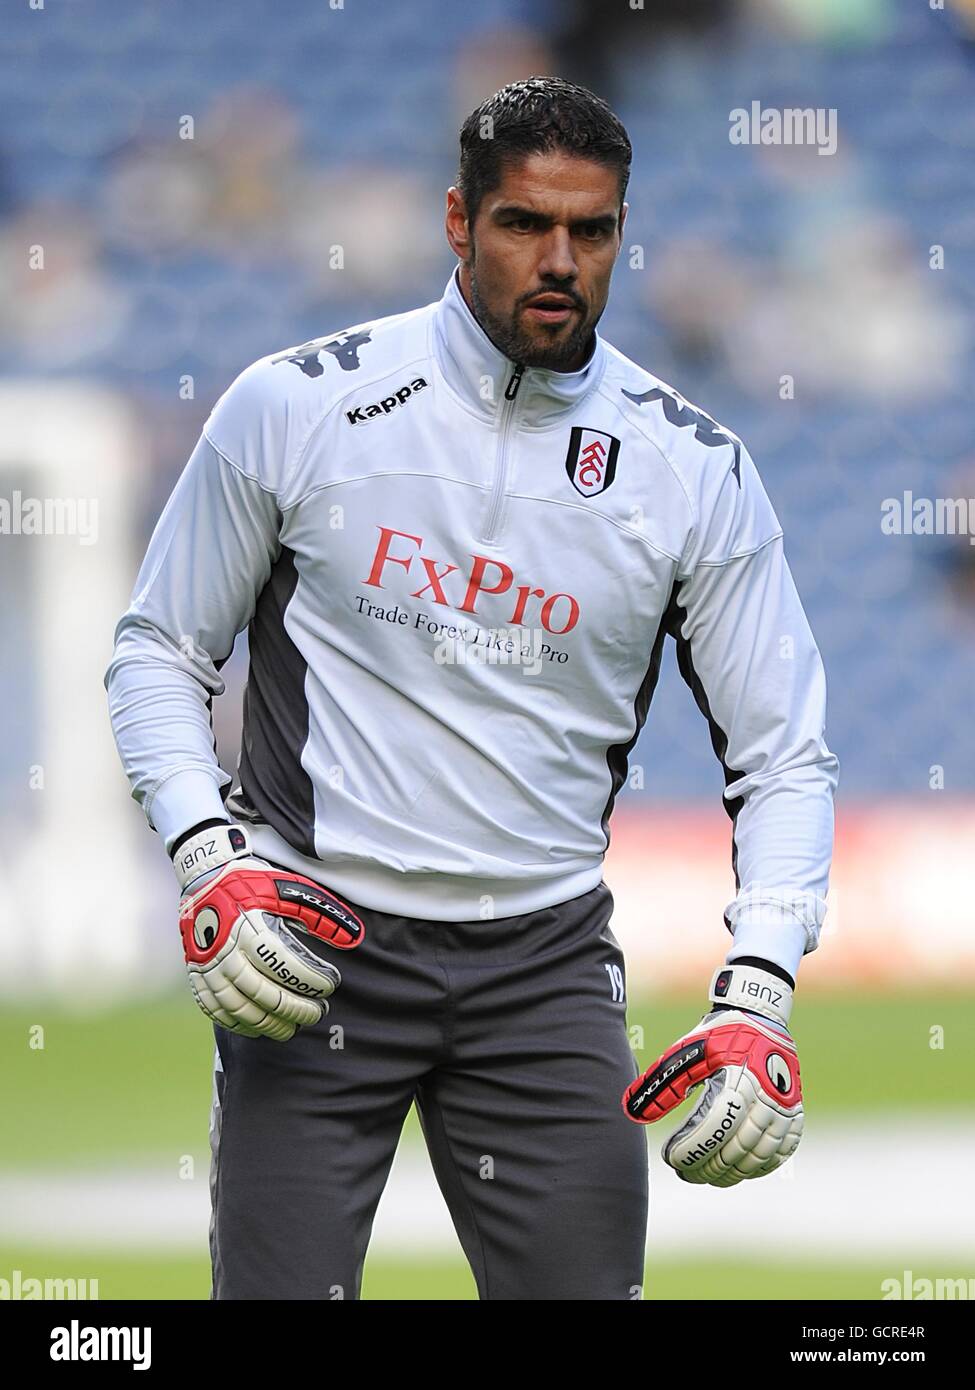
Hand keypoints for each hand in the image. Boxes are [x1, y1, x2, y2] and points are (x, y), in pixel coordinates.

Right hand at [173, 821, 363, 1040]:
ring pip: (240, 1008)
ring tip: (291, 1028)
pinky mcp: (196, 974)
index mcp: (249, 928)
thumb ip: (319, 914)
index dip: (310, 980)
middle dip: (295, 1009)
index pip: (285, 965)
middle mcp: (226, 951)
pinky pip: (214, 1009)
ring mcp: (207, 966)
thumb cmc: (253, 883)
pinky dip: (236, 1023)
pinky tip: (257, 1027)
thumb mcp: (288, 889)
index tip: (330, 985)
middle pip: (264, 993)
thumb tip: (350, 938)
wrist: (205, 877)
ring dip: (268, 1023)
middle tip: (316, 1013)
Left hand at [621, 961, 801, 1186]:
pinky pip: (781, 1152)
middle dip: (707, 1167)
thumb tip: (633, 1113)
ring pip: (758, 1156)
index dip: (693, 1150)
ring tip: (706, 1175)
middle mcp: (767, 1097)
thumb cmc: (717, 1035)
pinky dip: (759, 1167)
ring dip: (730, 1173)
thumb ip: (663, 1083)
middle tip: (684, 1171)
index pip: (716, 1128)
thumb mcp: (687, 1052)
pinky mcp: (794, 1113)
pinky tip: (738, 1170)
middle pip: (736, 1148)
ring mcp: (785, 1107)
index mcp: (739, 1079)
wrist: (760, 1018)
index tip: (671, 1158)